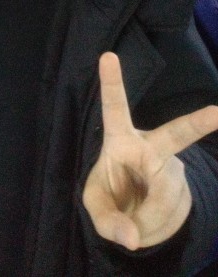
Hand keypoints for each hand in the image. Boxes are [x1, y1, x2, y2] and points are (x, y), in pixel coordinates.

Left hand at [83, 52, 217, 249]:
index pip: (114, 108)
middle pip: (176, 135)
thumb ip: (107, 221)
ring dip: (146, 219)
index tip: (107, 55)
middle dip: (199, 124)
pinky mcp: (184, 186)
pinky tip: (150, 221)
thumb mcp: (95, 205)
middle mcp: (150, 146)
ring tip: (135, 218)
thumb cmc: (111, 194)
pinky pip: (172, 214)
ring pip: (165, 197)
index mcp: (120, 139)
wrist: (137, 211)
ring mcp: (172, 166)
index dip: (112, 82)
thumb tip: (132, 239)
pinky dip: (156, 227)